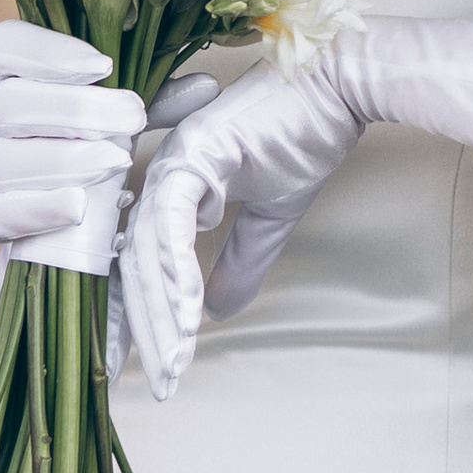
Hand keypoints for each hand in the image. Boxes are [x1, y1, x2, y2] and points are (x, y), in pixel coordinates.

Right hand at [0, 22, 146, 268]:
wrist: (58, 207)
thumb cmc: (89, 140)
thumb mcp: (117, 111)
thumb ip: (156, 97)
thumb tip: (207, 87)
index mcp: (6, 72)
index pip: (5, 45)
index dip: (49, 52)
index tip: (104, 65)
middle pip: (9, 103)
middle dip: (75, 110)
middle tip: (132, 118)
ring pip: (1, 158)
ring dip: (64, 159)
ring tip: (116, 161)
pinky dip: (38, 209)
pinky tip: (80, 207)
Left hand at [118, 54, 366, 399]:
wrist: (340, 86)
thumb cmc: (303, 135)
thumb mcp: (269, 216)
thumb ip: (239, 260)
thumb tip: (216, 313)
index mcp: (168, 185)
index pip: (136, 260)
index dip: (136, 315)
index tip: (138, 368)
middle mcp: (156, 173)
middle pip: (131, 263)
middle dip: (141, 330)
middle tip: (156, 386)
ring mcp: (169, 160)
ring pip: (146, 251)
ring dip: (160, 314)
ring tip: (173, 365)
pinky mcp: (193, 154)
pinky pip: (172, 224)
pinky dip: (178, 273)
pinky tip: (189, 317)